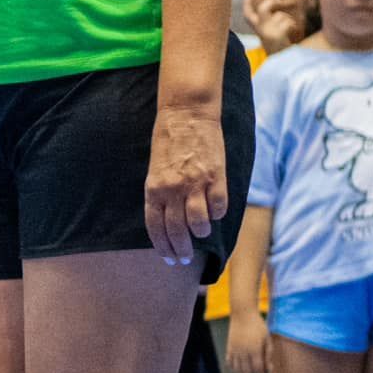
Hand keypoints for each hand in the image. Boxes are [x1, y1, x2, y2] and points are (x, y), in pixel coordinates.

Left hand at [146, 105, 226, 266]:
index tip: (169, 258)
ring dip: (201, 233)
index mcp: (154, 189)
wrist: (187, 113)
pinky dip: (218, 213)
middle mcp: (172, 190)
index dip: (163, 246)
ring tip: (202, 234)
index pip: (156, 228)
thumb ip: (160, 194)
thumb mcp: (155, 170)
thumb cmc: (169, 140)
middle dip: (181, 250)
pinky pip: (219, 206)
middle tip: (186, 259)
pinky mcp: (215, 177)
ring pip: (199, 223)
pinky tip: (216, 213)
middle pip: (176, 231)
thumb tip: (167, 220)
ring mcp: (194, 184)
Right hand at [226, 310, 269, 372]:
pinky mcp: (229, 348)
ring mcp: (234, 350)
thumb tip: (270, 368)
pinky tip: (239, 372)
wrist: (242, 314)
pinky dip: (234, 369)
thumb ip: (268, 354)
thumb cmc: (258, 326)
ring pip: (238, 369)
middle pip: (247, 371)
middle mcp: (243, 351)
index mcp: (254, 349)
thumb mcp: (267, 338)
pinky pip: (230, 362)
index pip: (258, 369)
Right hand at [243, 0, 302, 54]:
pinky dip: (292, 25)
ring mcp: (267, 32)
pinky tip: (291, 33)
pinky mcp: (276, 34)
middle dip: (272, 1)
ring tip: (287, 30)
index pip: (247, 15)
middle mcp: (260, 29)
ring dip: (287, 20)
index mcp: (257, 29)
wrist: (281, 61)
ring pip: (280, 15)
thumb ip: (269, 22)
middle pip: (263, 8)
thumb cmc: (278, 46)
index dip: (246, 5)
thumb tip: (275, 7)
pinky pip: (287, 22)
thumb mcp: (270, 34)